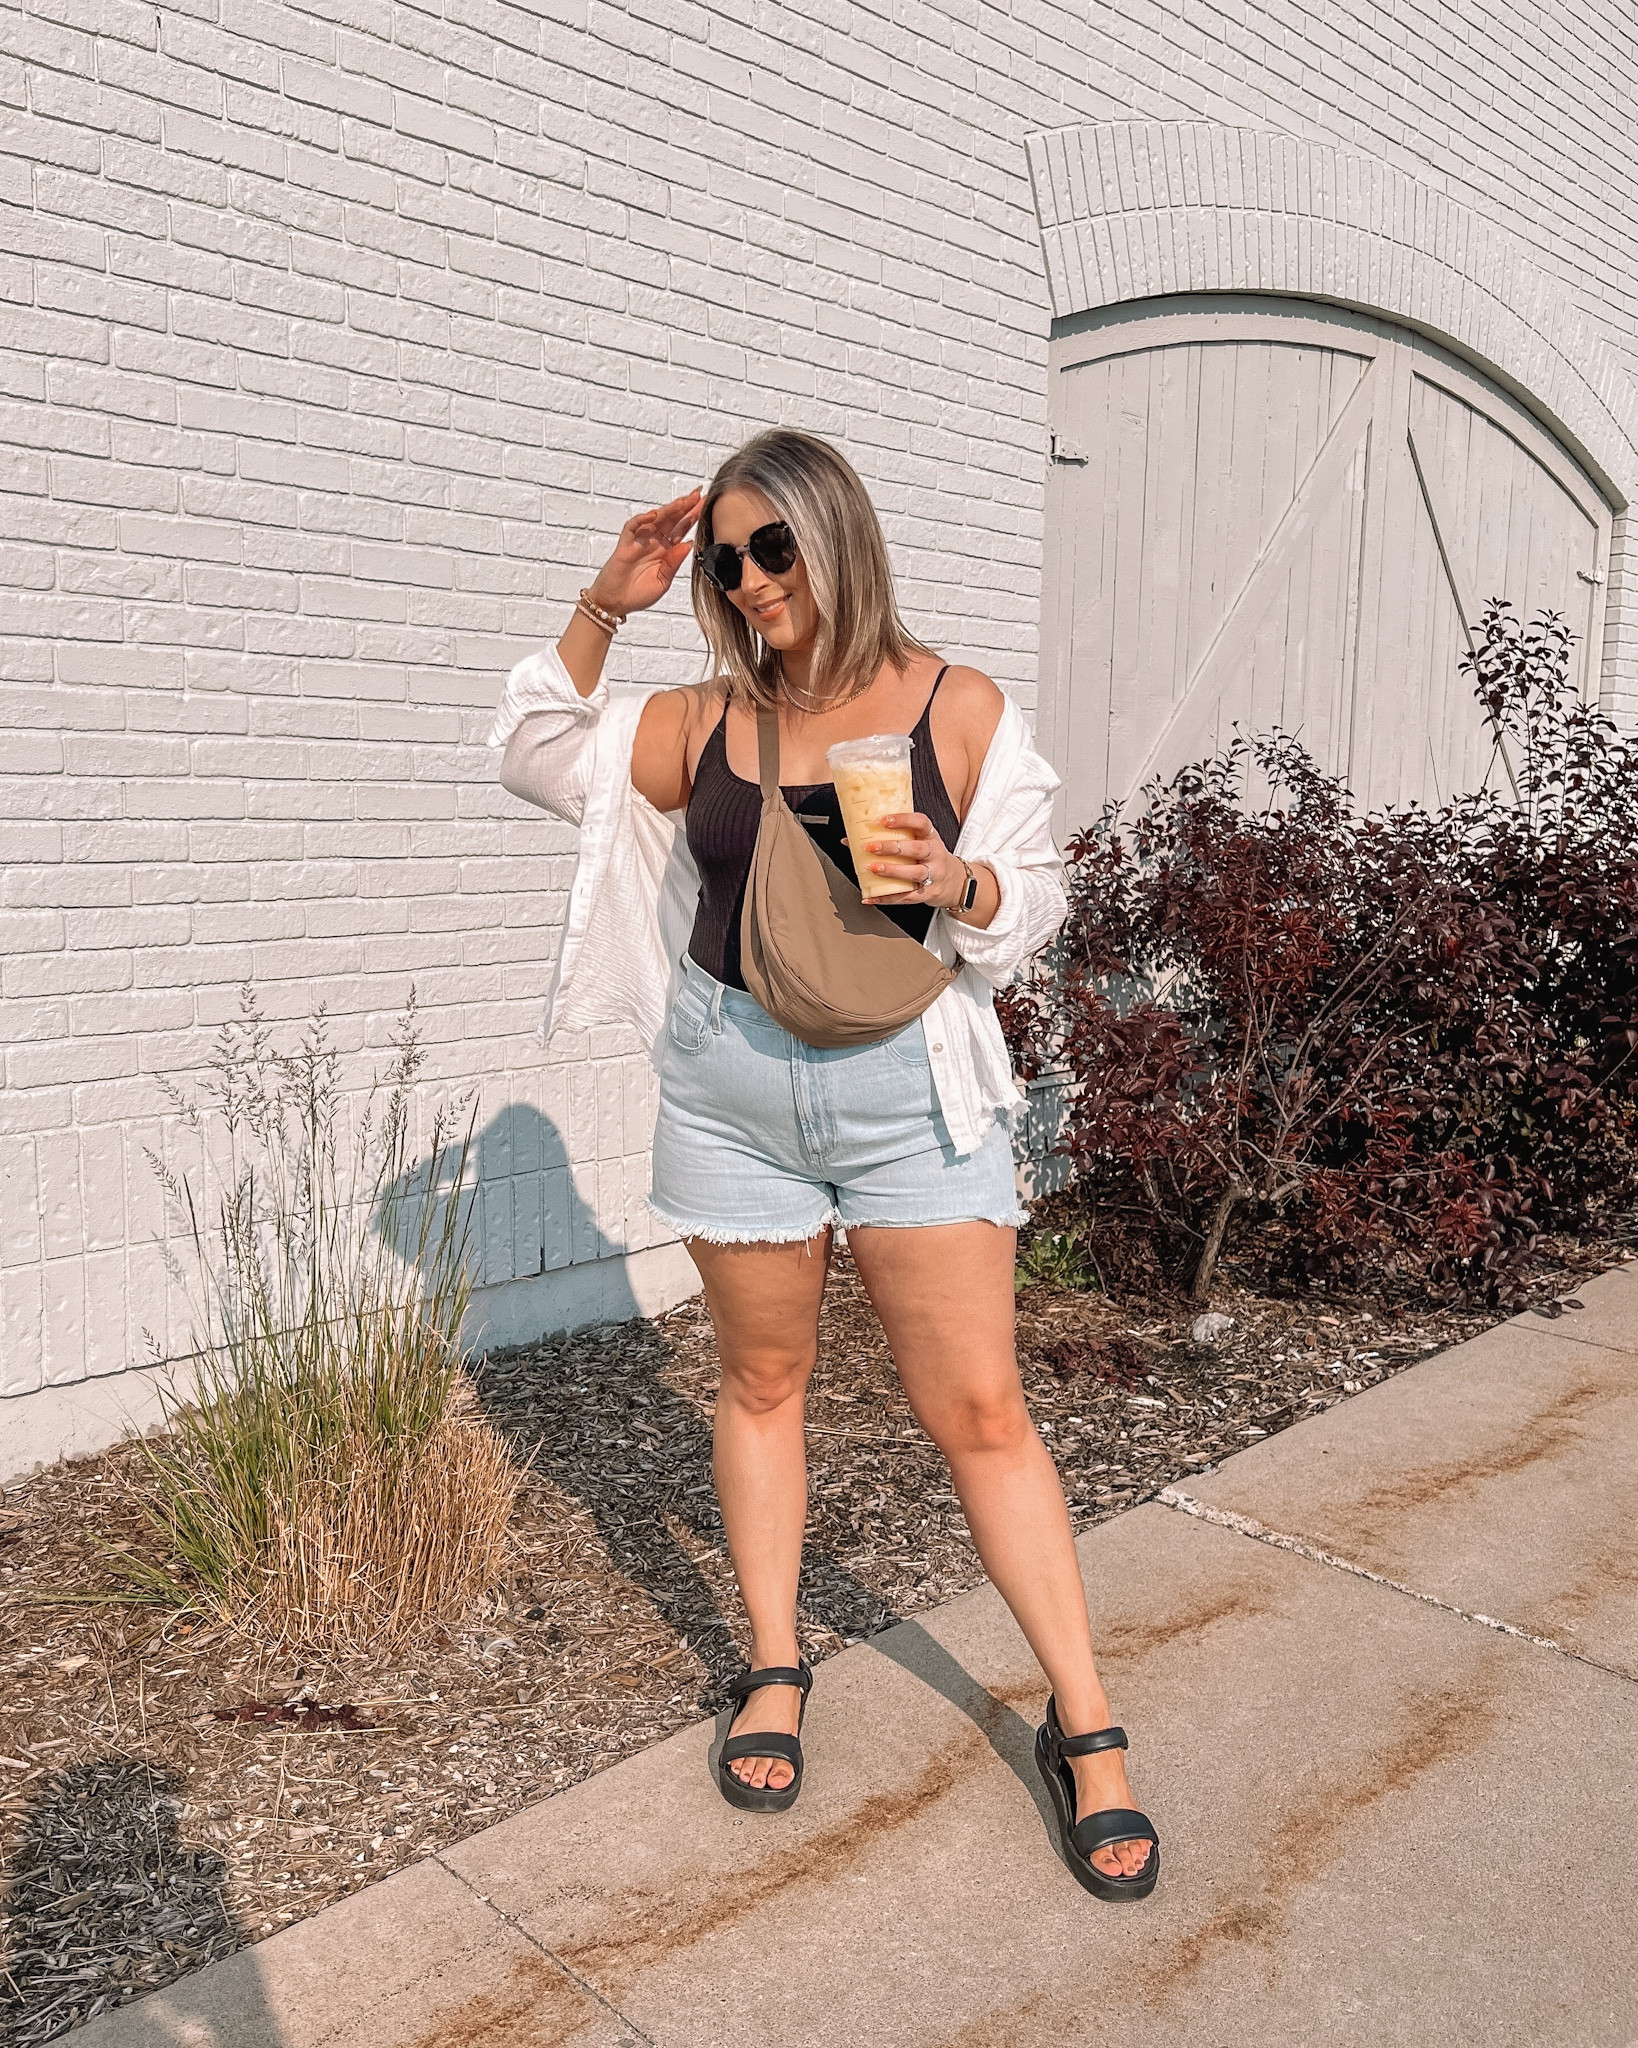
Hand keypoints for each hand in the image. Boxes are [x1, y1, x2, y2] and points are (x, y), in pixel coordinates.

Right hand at [587, 488, 702, 616]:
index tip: (704, 504)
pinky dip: (641, 520)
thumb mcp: (663, 581)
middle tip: (697, 494)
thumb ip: (674, 563)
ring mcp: (639, 542)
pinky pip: (632, 527)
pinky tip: (652, 515)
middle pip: (670, 520)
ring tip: (682, 502)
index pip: (681, 530)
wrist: (615, 604)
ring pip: (654, 520)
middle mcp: (653, 543)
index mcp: (665, 551)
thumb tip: (688, 544)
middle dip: (684, 506)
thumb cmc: (637, 595)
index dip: (692, 517)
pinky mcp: (624, 545)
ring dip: (668, 510)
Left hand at [863, 813, 967, 908]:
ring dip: (892, 871)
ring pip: (915, 873)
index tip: (883, 820)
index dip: (903, 820)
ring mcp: (933, 875)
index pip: (921, 823)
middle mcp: (934, 855)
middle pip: (917, 849)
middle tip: (870, 847)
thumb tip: (849, 838)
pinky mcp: (928, 894)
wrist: (955, 882)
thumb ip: (892, 838)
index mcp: (930, 837)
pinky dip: (887, 898)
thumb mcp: (919, 842)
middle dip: (892, 848)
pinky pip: (907, 897)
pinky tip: (871, 897)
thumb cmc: (930, 858)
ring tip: (873, 868)